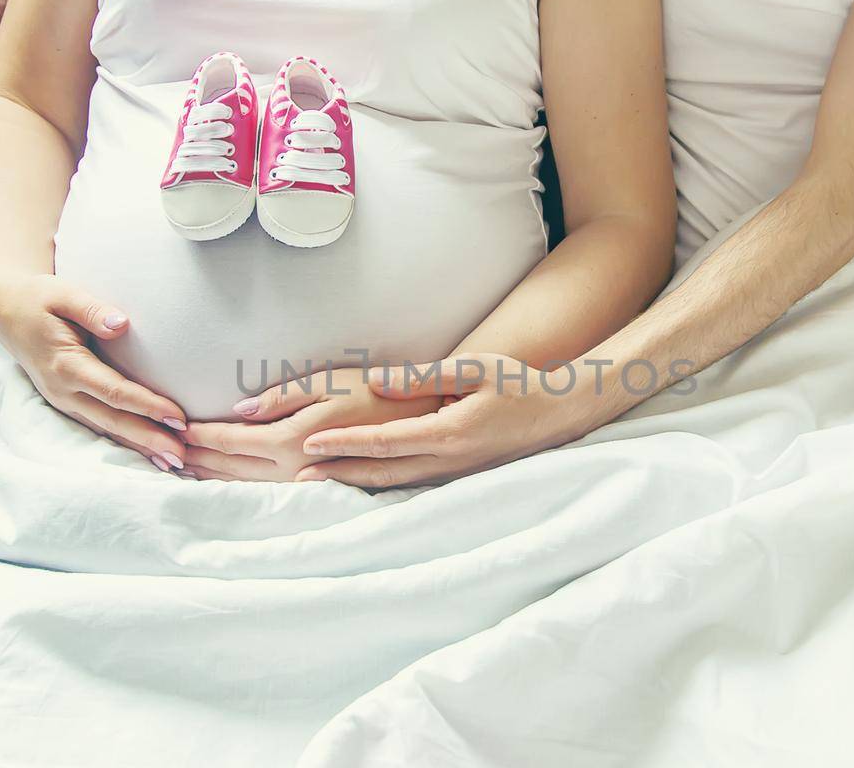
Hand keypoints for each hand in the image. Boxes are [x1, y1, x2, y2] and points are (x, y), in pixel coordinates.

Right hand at [0, 273, 189, 472]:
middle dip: (149, 439)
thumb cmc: (39, 299)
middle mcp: (63, 390)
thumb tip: (121, 324)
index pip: (114, 391)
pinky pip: (100, 426)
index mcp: (65, 365)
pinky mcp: (69, 404)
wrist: (8, 311)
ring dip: (140, 447)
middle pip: (113, 420)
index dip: (146, 405)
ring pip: (107, 430)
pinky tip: (150, 454)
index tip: (178, 416)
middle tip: (182, 455)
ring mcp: (63, 401)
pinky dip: (125, 441)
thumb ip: (92, 309)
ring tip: (174, 463)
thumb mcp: (63, 294)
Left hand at [180, 367, 442, 482]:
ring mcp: (305, 484)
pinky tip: (225, 480)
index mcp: (292, 440)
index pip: (233, 440)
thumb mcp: (328, 381)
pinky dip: (238, 485)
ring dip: (213, 475)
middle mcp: (294, 470)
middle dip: (198, 457)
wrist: (419, 421)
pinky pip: (267, 491)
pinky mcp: (316, 488)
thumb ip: (281, 396)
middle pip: (232, 468)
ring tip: (185, 467)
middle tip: (166, 449)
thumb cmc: (374, 392)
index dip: (202, 434)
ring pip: (246, 485)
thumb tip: (240, 409)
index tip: (176, 426)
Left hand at [294, 354, 609, 486]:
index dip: (342, 444)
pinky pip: (408, 483)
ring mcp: (452, 474)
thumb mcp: (473, 370)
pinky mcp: (456, 476)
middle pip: (379, 471)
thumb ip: (421, 378)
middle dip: (336, 473)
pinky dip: (377, 483)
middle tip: (294, 476)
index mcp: (448, 434)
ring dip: (352, 482)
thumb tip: (375, 382)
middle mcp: (447, 462)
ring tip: (315, 482)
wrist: (559, 413)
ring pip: (391, 483)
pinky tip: (357, 481)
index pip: (383, 442)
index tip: (308, 444)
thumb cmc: (518, 384)